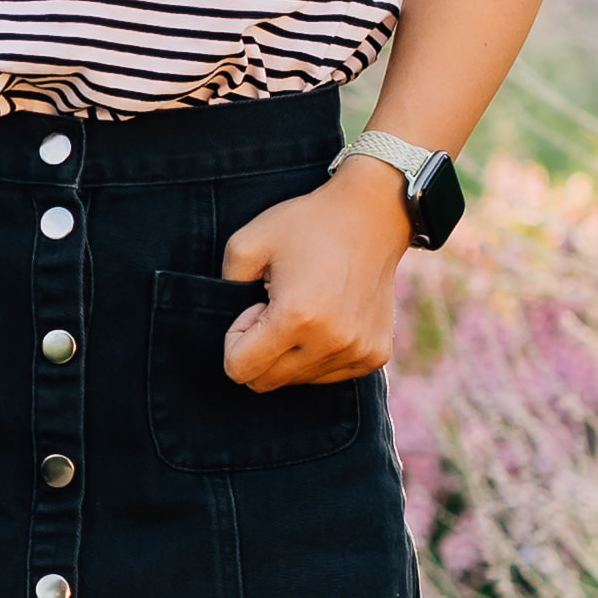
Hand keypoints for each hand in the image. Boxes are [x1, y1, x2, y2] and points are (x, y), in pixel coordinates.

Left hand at [217, 162, 413, 388]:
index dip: (235, 340)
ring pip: (298, 380)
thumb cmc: (306, 225)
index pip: (240, 370)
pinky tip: (327, 316)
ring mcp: (357, 352)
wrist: (372, 215)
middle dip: (259, 350)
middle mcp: (331, 342)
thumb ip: (223, 287)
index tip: (253, 307)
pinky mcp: (374, 354)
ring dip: (290, 352)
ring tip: (305, 308)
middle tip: (274, 308)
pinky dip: (318, 353)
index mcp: (296, 318)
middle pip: (266, 382)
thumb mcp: (246, 242)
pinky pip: (328, 375)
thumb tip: (234, 327)